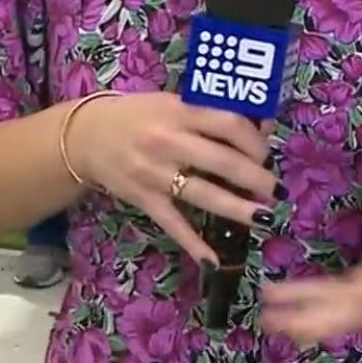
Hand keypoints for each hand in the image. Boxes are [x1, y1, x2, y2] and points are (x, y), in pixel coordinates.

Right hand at [64, 92, 277, 268]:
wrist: (85, 136)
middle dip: (256, 178)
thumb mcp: (171, 102)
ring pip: (204, 194)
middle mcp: (169, 142)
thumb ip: (206, 113)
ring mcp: (155, 173)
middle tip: (277, 190)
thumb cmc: (136, 115)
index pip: (229, 124)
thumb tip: (256, 128)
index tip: (266, 153)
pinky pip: (173, 224)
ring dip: (238, 209)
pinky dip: (193, 244)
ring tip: (264, 218)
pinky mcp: (144, 199)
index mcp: (179, 111)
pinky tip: (214, 260)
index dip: (255, 140)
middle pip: (223, 161)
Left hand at [261, 122, 361, 345]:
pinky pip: (342, 300)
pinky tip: (285, 301)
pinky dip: (315, 303)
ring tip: (266, 315)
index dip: (338, 299)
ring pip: (341, 311)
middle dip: (311, 318)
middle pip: (347, 313)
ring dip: (306, 315)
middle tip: (267, 318)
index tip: (311, 304)